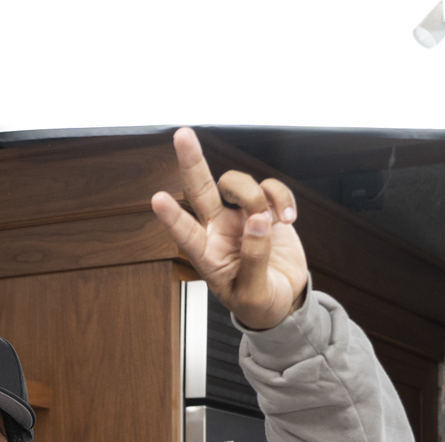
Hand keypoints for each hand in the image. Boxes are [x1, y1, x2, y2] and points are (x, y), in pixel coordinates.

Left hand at [149, 128, 308, 331]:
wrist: (283, 301)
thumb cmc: (259, 303)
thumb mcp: (253, 294)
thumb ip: (254, 259)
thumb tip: (259, 221)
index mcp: (207, 254)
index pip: (185, 233)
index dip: (172, 217)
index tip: (157, 200)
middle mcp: (218, 229)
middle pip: (200, 189)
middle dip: (192, 161)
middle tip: (182, 135)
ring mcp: (240, 216)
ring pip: (238, 184)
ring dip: (257, 195)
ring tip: (273, 221)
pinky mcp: (266, 209)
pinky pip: (270, 187)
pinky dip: (282, 197)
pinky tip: (288, 218)